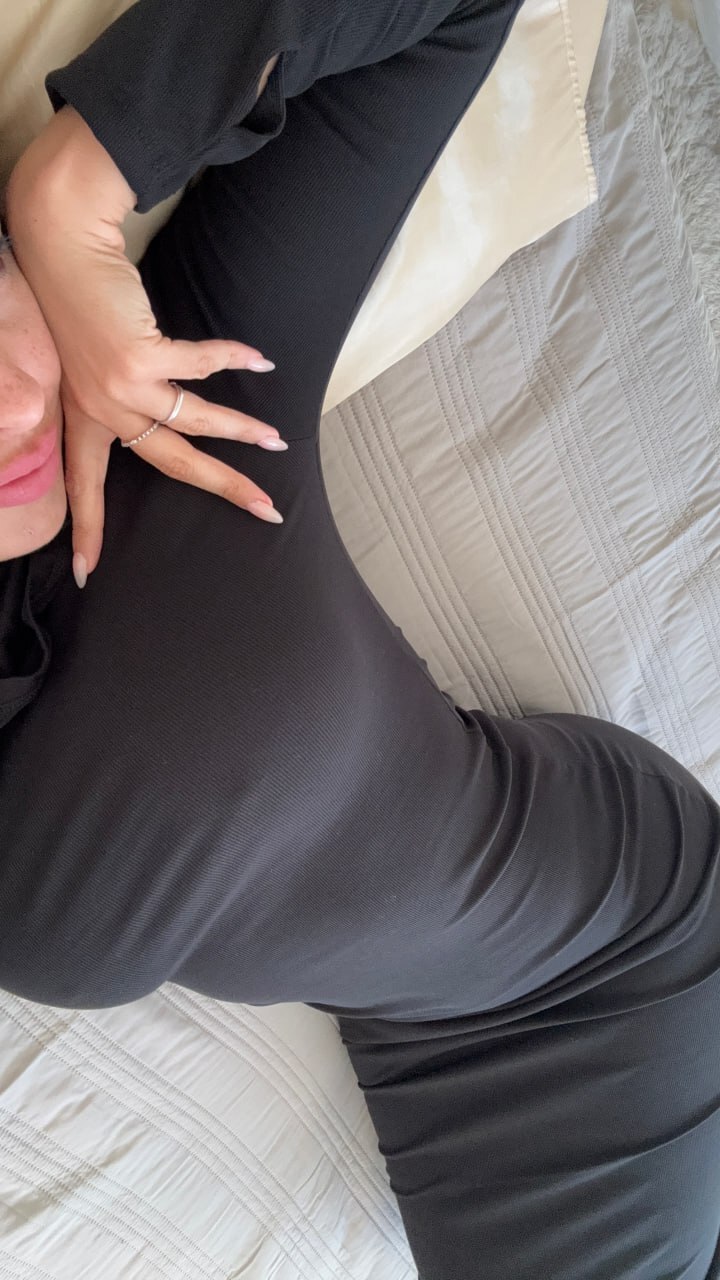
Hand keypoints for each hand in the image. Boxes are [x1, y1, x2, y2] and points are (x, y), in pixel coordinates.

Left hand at [6, 107, 285, 583]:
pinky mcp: (143, 353)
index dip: (87, 530)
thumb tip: (154, 414)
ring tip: (276, 441)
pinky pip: (201, 365)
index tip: (87, 573)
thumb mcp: (78, 364)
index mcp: (82, 419)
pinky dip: (234, 360)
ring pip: (197, 421)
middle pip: (172, 464)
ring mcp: (123, 385)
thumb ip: (107, 397)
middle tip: (265, 510)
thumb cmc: (71, 301)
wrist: (59, 248)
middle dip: (224, 488)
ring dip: (242, 431)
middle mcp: (103, 410)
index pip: (84, 486)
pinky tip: (260, 364)